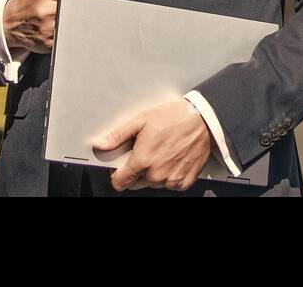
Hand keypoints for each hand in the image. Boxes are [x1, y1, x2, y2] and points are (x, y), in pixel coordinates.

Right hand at [3, 0, 110, 53]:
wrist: (9, 22)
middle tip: (104, 3)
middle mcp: (45, 10)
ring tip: (97, 15)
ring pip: (76, 23)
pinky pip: (70, 37)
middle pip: (78, 6)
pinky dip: (80, 32)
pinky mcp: (49, 43)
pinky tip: (85, 29)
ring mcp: (47, 28)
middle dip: (94, 4)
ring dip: (90, 19)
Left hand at [92, 99, 213, 191]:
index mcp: (142, 160)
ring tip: (162, 153)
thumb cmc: (174, 118)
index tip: (121, 168)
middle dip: (137, 172)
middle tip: (147, 152)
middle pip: (136, 184)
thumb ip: (118, 135)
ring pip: (153, 184)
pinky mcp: (184, 181)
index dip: (117, 175)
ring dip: (154, 174)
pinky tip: (172, 160)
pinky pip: (170, 186)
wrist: (202, 120)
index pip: (120, 182)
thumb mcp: (141, 120)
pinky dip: (169, 176)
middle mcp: (156, 174)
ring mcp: (171, 180)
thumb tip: (100, 144)